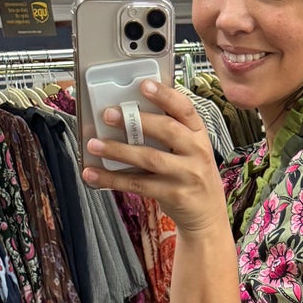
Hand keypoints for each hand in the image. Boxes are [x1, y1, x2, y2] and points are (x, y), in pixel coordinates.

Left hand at [83, 81, 226, 237]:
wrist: (208, 217)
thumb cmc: (193, 178)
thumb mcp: (191, 152)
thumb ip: (170, 135)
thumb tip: (130, 116)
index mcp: (199, 136)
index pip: (185, 109)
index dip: (165, 95)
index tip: (143, 85)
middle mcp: (198, 153)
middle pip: (167, 130)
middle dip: (135, 120)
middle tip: (109, 115)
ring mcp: (188, 175)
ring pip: (150, 158)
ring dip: (118, 150)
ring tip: (94, 144)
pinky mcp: (175, 195)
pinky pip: (139, 184)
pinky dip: (113, 179)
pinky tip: (94, 174)